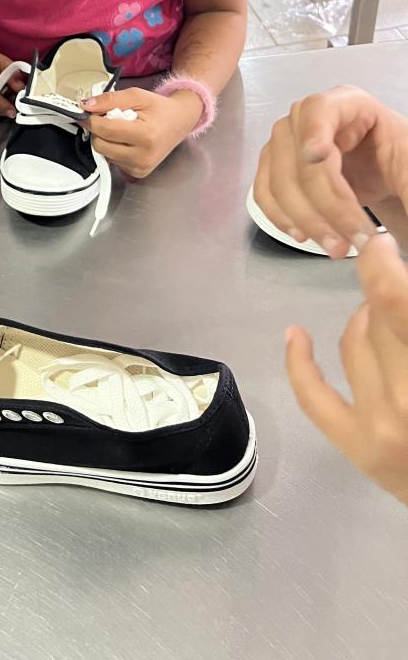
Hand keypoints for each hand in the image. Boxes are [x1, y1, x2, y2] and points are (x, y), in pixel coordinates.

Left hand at [81, 86, 201, 178]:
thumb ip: (110, 99)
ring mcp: (140, 167)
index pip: (106, 130)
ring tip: (122, 128)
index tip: (84, 112)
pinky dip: (113, 148)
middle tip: (109, 118)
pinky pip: (112, 160)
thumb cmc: (160, 109)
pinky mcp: (137, 173)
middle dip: (98, 130)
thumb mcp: (137, 96)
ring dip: (106, 139)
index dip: (90, 120)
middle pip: (100, 145)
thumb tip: (85, 105)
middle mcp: (143, 156)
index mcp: (146, 135)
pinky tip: (126, 139)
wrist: (179, 123)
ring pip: (104, 153)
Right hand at [254, 86, 407, 258]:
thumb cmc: (398, 159)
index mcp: (348, 104)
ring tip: (337, 246)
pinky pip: (265, 194)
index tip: (318, 157)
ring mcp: (287, 143)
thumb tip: (391, 229)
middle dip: (324, 205)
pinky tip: (305, 235)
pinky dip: (281, 218)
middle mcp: (308, 119)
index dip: (314, 132)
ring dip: (304, 219)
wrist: (387, 171)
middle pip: (298, 157)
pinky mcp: (274, 168)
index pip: (319, 110)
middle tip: (353, 239)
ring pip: (278, 181)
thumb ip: (405, 182)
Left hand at [286, 232, 407, 506]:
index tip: (380, 244)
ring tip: (382, 316)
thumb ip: (407, 321)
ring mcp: (379, 425)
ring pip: (355, 342)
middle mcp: (406, 397)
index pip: (396, 302)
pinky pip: (313, 396)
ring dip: (365, 320)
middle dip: (388, 296)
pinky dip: (299, 361)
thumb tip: (392, 291)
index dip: (382, 265)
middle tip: (398, 293)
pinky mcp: (358, 449)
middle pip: (381, 317)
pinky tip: (295, 333)